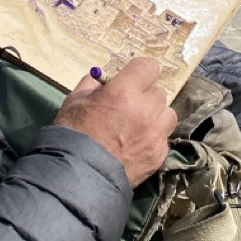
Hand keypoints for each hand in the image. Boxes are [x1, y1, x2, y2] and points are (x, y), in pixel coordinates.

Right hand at [54, 57, 176, 187]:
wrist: (79, 174)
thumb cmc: (73, 132)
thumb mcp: (76, 99)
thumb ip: (93, 83)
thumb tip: (104, 79)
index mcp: (124, 91)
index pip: (148, 66)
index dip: (140, 70)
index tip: (133, 77)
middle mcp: (145, 109)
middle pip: (158, 91)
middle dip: (145, 95)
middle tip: (130, 105)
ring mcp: (155, 133)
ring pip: (167, 113)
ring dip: (156, 115)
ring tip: (139, 124)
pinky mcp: (159, 154)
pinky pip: (164, 137)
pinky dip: (154, 137)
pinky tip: (138, 143)